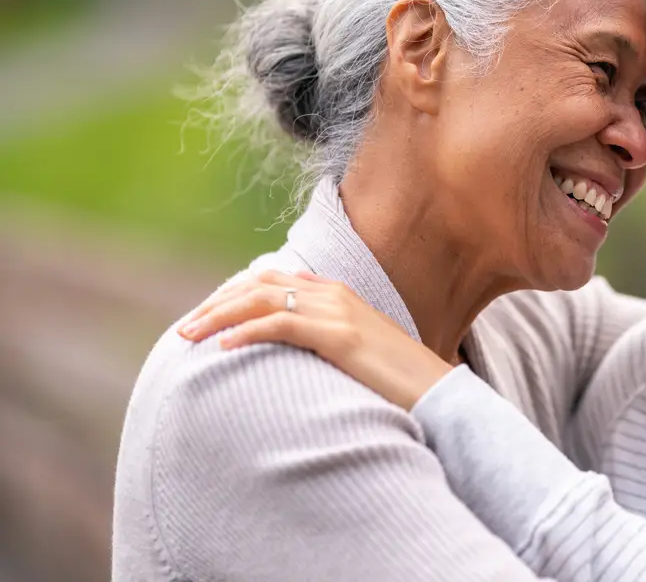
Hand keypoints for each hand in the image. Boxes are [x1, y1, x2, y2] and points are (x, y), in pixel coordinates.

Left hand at [178, 269, 452, 409]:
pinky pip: (280, 325)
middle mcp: (333, 294)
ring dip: (219, 316)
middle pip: (259, 284)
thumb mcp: (357, 349)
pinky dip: (247, 332)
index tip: (204, 316)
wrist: (435, 390)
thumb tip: (291, 347)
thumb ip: (325, 337)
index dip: (232, 294)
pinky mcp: (339, 335)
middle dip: (216, 302)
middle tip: (184, 327)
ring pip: (261, 300)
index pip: (271, 280)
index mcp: (337, 293)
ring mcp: (337, 311)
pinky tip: (223, 347)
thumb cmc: (397, 378)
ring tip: (189, 335)